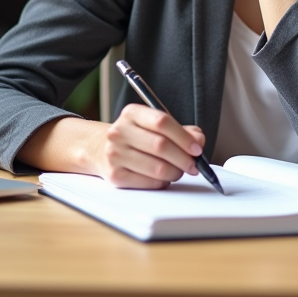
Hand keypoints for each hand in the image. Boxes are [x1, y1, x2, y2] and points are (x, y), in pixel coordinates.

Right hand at [86, 104, 206, 188]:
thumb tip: (198, 140)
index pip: (162, 122)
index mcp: (131, 114)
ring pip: (158, 168)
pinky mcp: (115, 176)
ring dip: (175, 172)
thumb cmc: (134, 137)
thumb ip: (180, 130)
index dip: (184, 137)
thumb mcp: (153, 125)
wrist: (99, 148)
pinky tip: (162, 177)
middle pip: (161, 146)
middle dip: (184, 158)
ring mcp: (115, 154)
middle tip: (193, 164)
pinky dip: (163, 182)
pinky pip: (150, 183)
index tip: (197, 148)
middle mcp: (120, 132)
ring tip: (178, 170)